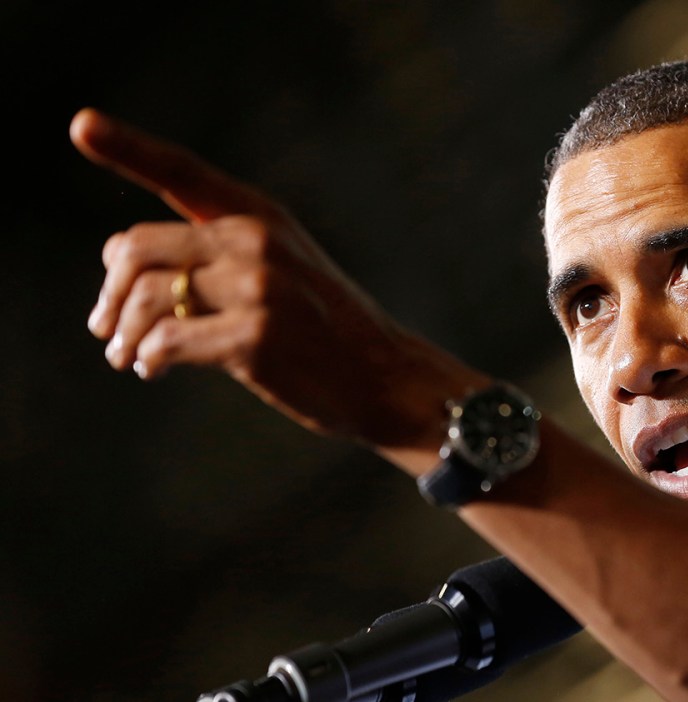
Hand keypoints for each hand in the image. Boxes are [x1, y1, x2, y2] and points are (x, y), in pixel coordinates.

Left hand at [72, 108, 483, 450]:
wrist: (385, 376)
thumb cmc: (325, 328)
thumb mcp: (283, 268)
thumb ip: (217, 256)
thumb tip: (126, 278)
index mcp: (261, 216)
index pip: (182, 172)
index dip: (126, 145)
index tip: (81, 124)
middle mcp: (256, 240)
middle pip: (135, 248)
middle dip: (108, 293)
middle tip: (105, 328)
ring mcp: (258, 287)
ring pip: (144, 296)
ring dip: (121, 335)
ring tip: (126, 356)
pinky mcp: (255, 337)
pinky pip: (165, 340)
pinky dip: (146, 358)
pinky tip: (152, 369)